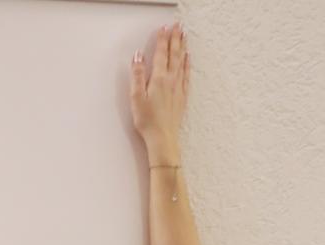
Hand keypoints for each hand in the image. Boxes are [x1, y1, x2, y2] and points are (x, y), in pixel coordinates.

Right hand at [130, 23, 189, 159]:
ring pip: (182, 62)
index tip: (164, 27)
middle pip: (174, 54)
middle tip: (178, 25)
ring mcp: (178, 88)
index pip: (161, 53)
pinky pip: (187, 75)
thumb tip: (138, 56)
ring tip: (184, 35)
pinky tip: (188, 58)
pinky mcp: (182, 97)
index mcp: (159, 78)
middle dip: (175, 38)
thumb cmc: (148, 121)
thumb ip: (137, 74)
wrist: (163, 139)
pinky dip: (187, 64)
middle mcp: (171, 80)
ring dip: (182, 47)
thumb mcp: (136, 97)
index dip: (162, 39)